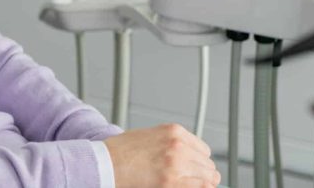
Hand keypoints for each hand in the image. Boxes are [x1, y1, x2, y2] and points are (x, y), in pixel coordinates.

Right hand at [103, 123, 220, 187]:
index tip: (194, 169)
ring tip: (185, 183)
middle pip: (207, 165)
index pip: (204, 150)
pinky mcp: (172, 181)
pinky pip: (201, 187)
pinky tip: (186, 186)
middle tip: (190, 180)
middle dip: (201, 174)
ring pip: (209, 177)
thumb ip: (171, 143)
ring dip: (201, 183)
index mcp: (174, 132)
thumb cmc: (121, 151)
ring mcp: (176, 164)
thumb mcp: (150, 136)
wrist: (105, 162)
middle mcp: (178, 145)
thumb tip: (189, 158)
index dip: (199, 162)